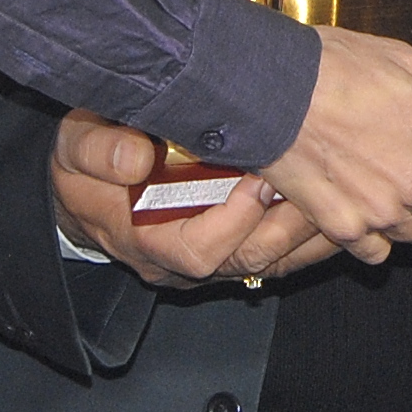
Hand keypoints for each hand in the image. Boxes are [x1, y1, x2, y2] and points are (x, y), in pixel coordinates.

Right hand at [48, 111, 337, 287]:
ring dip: (308, 232)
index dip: (233, 221)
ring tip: (336, 193)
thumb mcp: (74, 150)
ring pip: (273, 261)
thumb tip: (134, 159)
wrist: (85, 185)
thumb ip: (97, 153)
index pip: (198, 252)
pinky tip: (338, 208)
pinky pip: (282, 254)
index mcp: (144, 242)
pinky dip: (312, 235)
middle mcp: (183, 262)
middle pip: (248, 261)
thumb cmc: (84, 167)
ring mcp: (214, 258)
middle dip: (287, 226)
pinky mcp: (235, 246)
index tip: (257, 179)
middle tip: (314, 183)